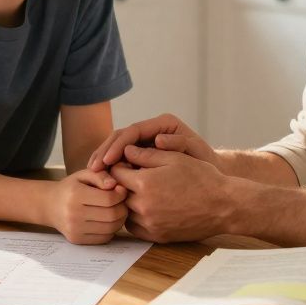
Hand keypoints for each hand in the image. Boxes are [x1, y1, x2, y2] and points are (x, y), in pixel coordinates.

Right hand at [44, 170, 127, 244]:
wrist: (50, 205)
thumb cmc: (70, 188)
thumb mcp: (83, 175)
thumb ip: (100, 176)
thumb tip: (115, 184)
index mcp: (75, 194)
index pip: (109, 198)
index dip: (121, 195)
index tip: (121, 191)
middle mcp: (73, 214)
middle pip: (112, 215)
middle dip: (123, 208)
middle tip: (122, 202)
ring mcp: (74, 229)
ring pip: (110, 228)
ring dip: (119, 220)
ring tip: (117, 210)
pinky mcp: (76, 240)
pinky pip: (104, 238)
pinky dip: (111, 230)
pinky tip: (107, 221)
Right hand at [86, 113, 204, 172]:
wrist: (213, 179)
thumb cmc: (207, 164)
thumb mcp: (195, 153)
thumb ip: (178, 144)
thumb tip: (157, 139)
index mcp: (163, 124)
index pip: (133, 131)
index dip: (117, 145)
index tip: (107, 161)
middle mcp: (152, 130)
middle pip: (120, 137)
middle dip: (105, 152)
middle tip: (92, 169)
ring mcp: (146, 143)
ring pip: (118, 148)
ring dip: (103, 160)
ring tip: (92, 174)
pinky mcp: (143, 156)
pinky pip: (123, 161)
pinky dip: (112, 169)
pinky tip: (102, 181)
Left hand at [110, 146, 231, 242]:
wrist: (223, 207)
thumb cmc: (202, 178)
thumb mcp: (175, 158)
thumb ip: (147, 154)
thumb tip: (126, 150)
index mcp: (144, 183)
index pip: (116, 172)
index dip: (120, 164)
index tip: (128, 162)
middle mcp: (142, 206)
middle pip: (117, 193)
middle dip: (122, 183)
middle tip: (133, 176)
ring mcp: (149, 224)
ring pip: (124, 211)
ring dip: (127, 201)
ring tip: (141, 191)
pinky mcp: (156, 236)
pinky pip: (135, 228)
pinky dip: (135, 218)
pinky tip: (147, 207)